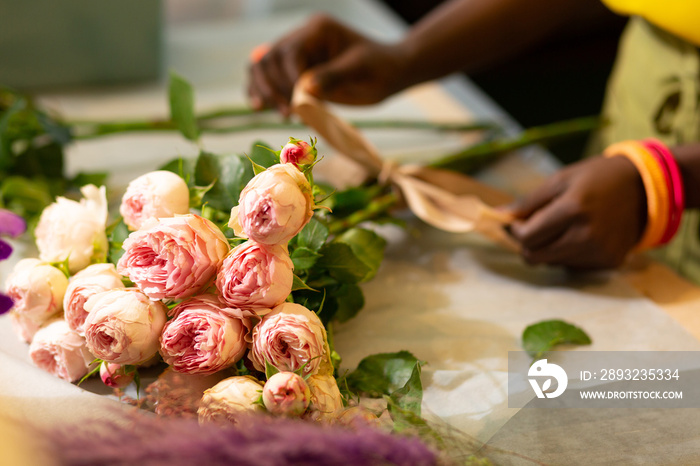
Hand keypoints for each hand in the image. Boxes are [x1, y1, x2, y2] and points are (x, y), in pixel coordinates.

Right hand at [247, 14, 408, 115]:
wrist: (389, 72)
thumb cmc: (380, 68)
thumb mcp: (360, 71)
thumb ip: (333, 76)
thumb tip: (305, 88)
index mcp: (317, 30)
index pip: (290, 53)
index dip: (289, 80)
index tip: (298, 105)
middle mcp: (302, 38)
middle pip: (269, 59)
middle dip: (273, 88)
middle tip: (288, 114)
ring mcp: (297, 53)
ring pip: (262, 67)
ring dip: (264, 91)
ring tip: (276, 112)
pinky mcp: (294, 70)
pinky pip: (268, 78)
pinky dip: (262, 92)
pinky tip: (260, 107)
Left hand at [506, 155, 646, 269]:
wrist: (644, 189)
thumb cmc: (596, 179)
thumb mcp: (560, 180)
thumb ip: (528, 202)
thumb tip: (497, 215)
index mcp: (572, 210)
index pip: (527, 237)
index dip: (516, 231)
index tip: (518, 222)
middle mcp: (586, 236)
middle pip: (535, 257)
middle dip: (527, 244)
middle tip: (534, 228)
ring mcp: (599, 253)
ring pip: (552, 263)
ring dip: (548, 249)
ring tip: (562, 228)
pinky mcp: (608, 263)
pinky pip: (572, 267)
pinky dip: (568, 255)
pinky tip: (580, 237)